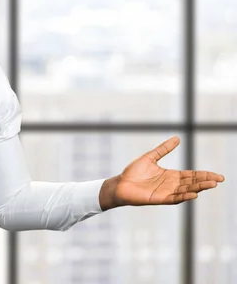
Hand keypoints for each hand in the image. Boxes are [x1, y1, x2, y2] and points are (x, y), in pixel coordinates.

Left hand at [99, 136, 224, 210]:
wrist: (120, 184)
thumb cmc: (133, 172)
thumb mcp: (150, 157)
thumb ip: (163, 149)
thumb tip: (178, 138)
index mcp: (171, 176)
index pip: (191, 175)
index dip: (204, 175)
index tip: (218, 176)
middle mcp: (171, 185)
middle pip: (192, 183)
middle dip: (205, 181)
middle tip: (219, 180)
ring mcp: (166, 193)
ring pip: (186, 190)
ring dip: (198, 188)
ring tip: (210, 185)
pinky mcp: (159, 199)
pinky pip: (174, 198)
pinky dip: (184, 196)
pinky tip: (193, 194)